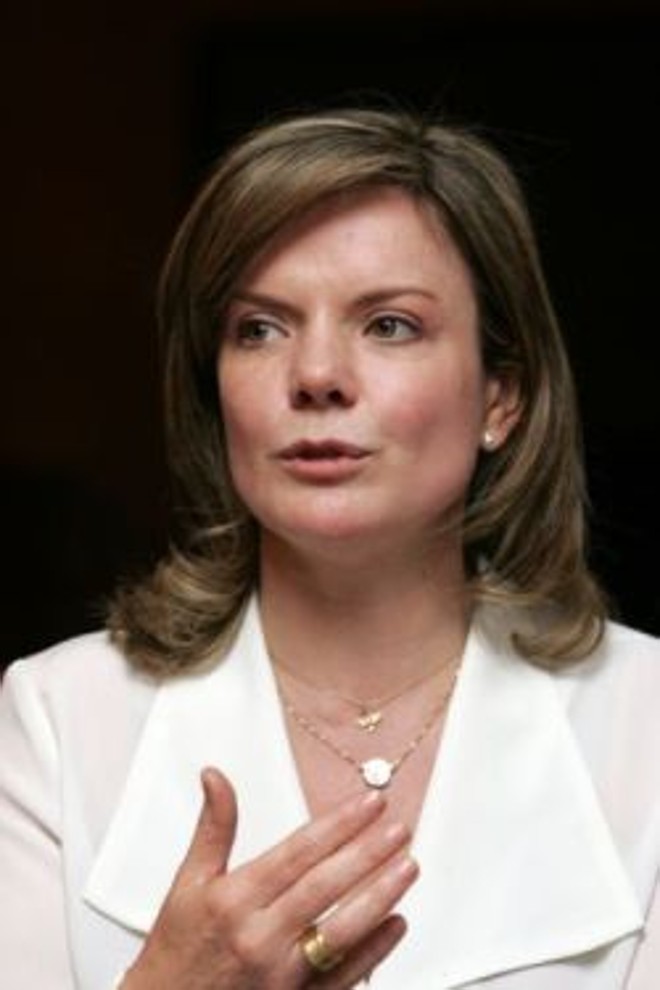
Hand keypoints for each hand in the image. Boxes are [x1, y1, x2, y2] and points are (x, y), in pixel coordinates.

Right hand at [122, 767, 417, 988]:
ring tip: (408, 866)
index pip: (298, 852)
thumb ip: (212, 828)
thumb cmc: (177, 950)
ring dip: (380, 896)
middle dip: (367, 852)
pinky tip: (397, 923)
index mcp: (234, 899)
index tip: (368, 803)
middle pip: (325, 886)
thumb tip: (216, 777)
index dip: (338, 824)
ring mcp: (280, 974)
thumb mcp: (186, 883)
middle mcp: (259, 936)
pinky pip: (343, 975)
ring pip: (341, 930)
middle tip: (399, 826)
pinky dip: (374, 950)